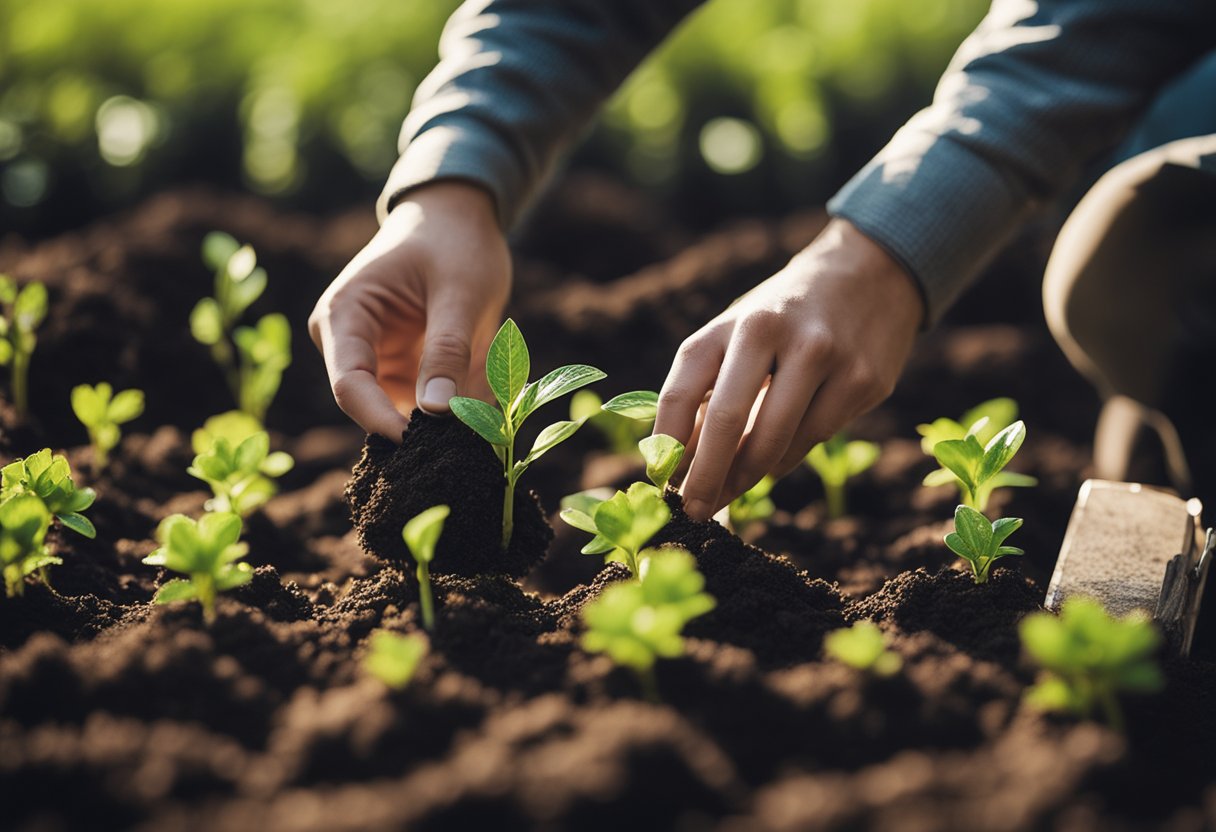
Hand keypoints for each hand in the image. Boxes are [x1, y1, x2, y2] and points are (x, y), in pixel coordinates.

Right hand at [309, 181, 510, 437]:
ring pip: (406, 412)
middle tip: (471, 440)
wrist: (457, 219)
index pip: (349, 385)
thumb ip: (448, 350)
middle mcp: (349, 345)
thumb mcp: (460, 292)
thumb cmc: (453, 242)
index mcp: (345, 316)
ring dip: (446, 419)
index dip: (382, 420)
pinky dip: (459, 408)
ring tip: (487, 418)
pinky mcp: (404, 371)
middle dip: (421, 426)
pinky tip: (490, 404)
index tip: (424, 444)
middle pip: (375, 406)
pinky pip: (429, 405)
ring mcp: (376, 361)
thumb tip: (437, 412)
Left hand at [653, 219, 923, 519]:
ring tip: (729, 490)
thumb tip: (678, 465)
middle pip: (728, 422)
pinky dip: (787, 458)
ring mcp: (824, 355)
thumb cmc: (783, 319)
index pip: (681, 392)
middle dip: (706, 478)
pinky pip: (814, 440)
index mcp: (731, 322)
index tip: (661, 482)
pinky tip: (777, 456)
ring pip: (776, 443)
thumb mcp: (737, 336)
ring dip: (747, 478)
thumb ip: (708, 391)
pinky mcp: (863, 380)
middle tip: (692, 512)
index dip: (667, 446)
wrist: (869, 274)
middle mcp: (773, 332)